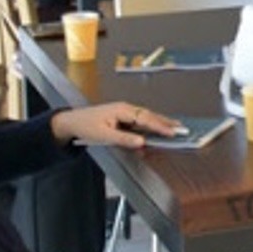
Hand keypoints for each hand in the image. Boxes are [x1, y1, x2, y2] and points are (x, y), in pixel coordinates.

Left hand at [51, 101, 184, 148]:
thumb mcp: (103, 135)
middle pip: (150, 116)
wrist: (71, 122)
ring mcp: (125, 113)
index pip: (146, 119)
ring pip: (146, 118)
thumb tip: (142, 142)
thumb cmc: (85, 126)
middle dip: (166, 122)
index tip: (172, 133)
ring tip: (174, 128)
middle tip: (181, 128)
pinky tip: (157, 130)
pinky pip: (140, 122)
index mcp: (122, 110)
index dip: (160, 126)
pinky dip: (150, 126)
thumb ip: (124, 139)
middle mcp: (126, 109)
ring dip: (160, 123)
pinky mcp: (123, 118)